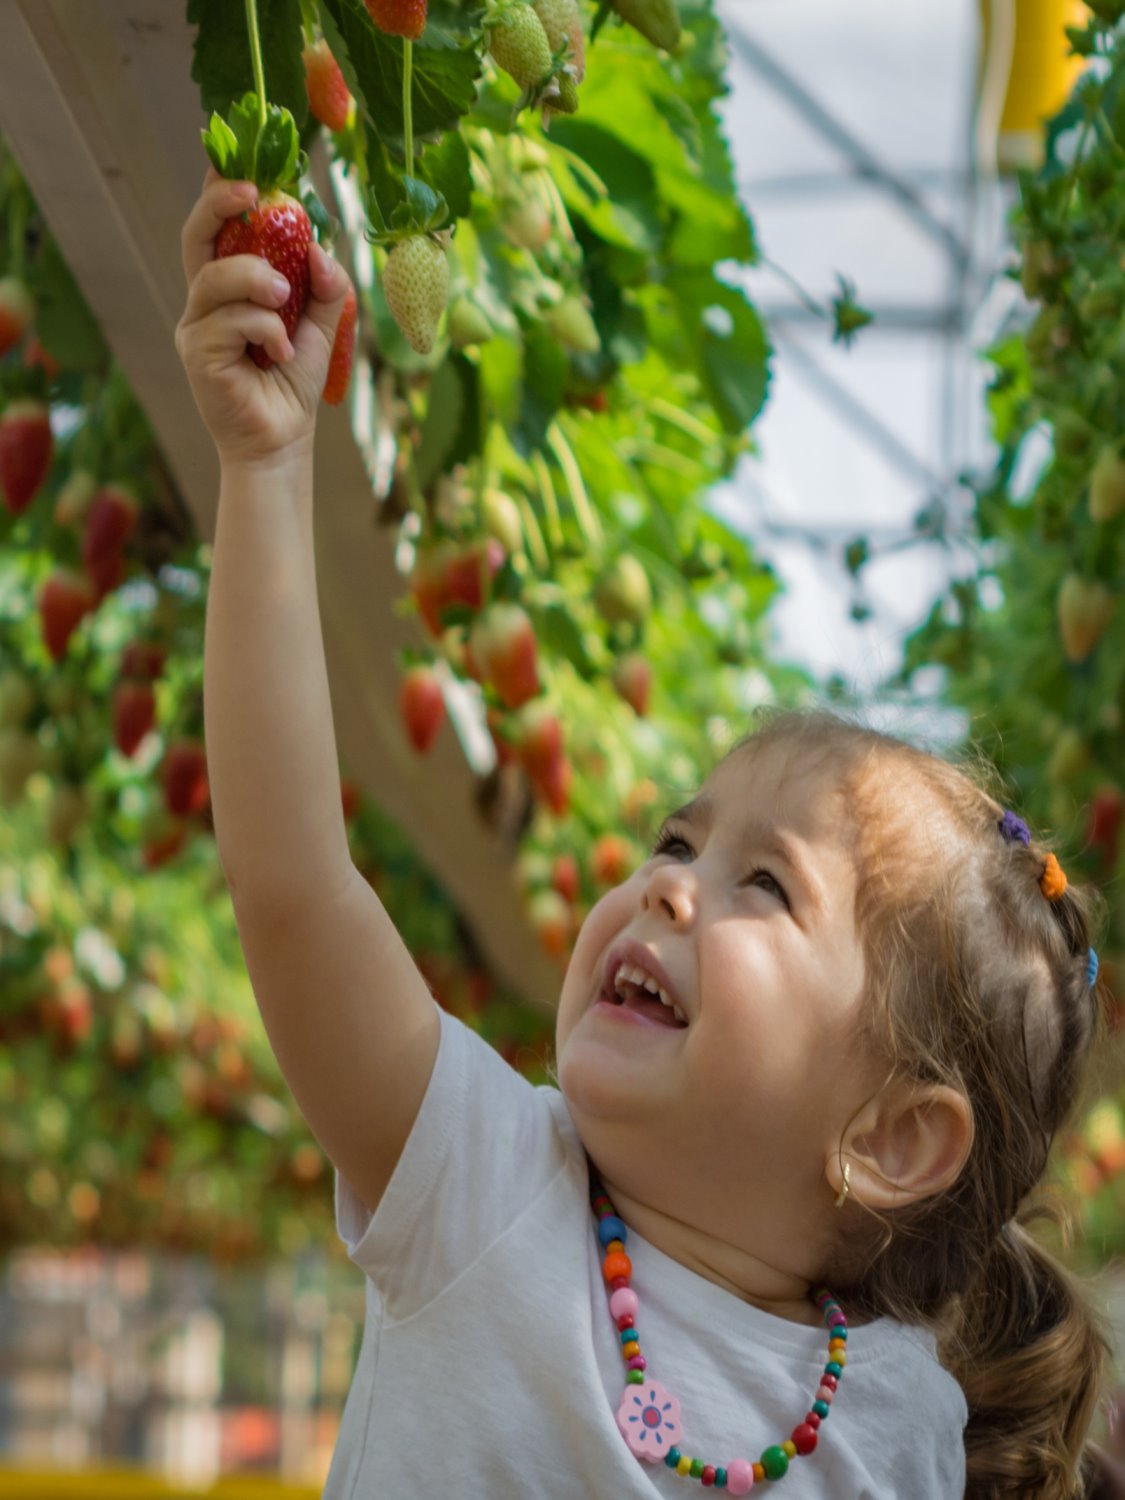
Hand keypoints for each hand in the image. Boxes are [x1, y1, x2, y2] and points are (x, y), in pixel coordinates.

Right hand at [175, 166, 352, 472]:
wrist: (282, 440)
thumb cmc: (292, 382)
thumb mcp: (320, 326)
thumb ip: (326, 286)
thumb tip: (321, 248)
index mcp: (228, 288)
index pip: (216, 229)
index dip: (220, 191)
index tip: (241, 162)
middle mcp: (203, 302)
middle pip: (195, 236)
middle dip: (219, 205)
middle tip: (251, 192)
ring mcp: (194, 327)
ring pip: (216, 278)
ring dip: (256, 279)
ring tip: (285, 299)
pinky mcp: (196, 354)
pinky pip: (230, 320)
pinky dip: (264, 329)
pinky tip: (281, 353)